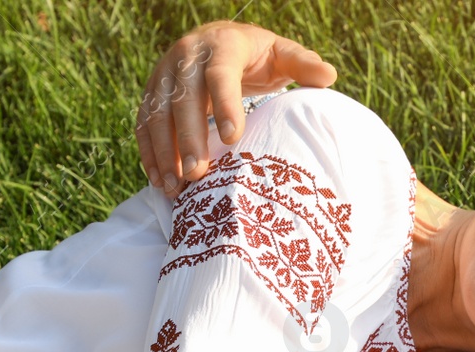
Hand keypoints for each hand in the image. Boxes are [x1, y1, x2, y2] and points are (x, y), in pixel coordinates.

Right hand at [136, 21, 336, 196]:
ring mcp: (164, 74)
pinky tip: (160, 181)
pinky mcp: (152, 93)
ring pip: (158, 113)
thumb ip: (303, 64)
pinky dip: (150, 153)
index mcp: (222, 45)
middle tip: (197, 174)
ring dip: (164, 152)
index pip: (220, 75)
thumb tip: (329, 75)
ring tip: (175, 187)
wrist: (215, 40)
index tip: (232, 139)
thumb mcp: (281, 54)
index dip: (224, 105)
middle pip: (183, 98)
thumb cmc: (256, 56)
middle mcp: (187, 55)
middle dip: (188, 138)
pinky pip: (145, 123)